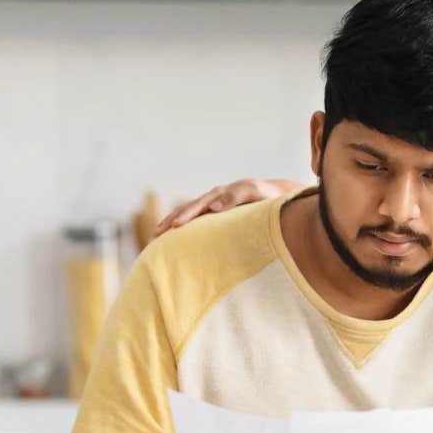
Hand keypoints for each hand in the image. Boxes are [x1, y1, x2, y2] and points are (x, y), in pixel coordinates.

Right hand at [154, 178, 304, 235]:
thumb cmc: (268, 196)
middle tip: (155, 236)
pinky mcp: (215, 215)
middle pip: (186, 210)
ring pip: (187, 215)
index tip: (174, 227)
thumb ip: (235, 197)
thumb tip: (213, 208)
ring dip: (170, 225)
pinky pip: (195, 221)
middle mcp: (213, 199)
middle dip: (169, 222)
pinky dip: (182, 228)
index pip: (196, 206)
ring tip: (156, 239)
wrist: (277, 195)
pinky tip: (173, 240)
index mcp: (220, 195)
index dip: (185, 216)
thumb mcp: (254, 192)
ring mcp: (213, 207)